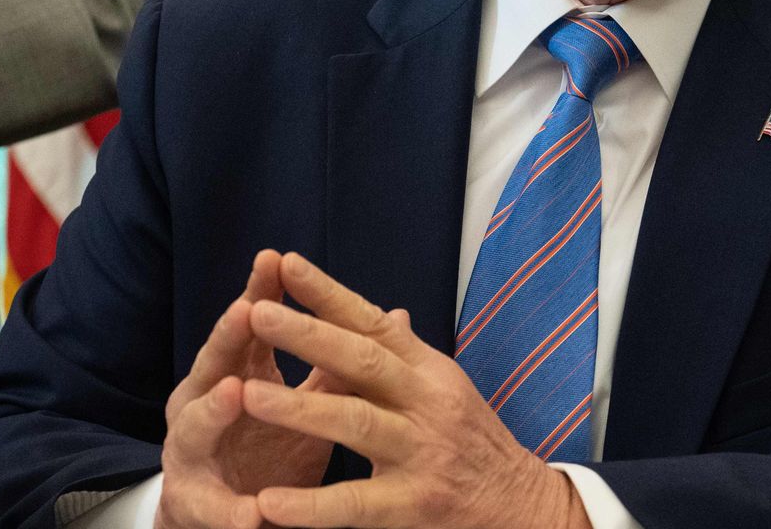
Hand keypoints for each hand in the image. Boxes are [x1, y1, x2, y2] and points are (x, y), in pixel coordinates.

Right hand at [156, 250, 346, 528]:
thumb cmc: (269, 445)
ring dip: (215, 408)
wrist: (229, 514)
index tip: (277, 258)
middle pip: (214, 364)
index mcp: (235, 374)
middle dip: (228, 337)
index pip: (249, 327)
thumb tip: (392, 320)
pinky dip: (230, 509)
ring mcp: (193, 454)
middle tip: (247, 310)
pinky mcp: (195, 505)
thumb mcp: (309, 403)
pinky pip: (213, 508)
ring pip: (197, 427)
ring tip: (235, 391)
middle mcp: (204, 405)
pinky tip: (251, 511)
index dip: (261, 293)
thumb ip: (338, 363)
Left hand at [239, 253, 592, 528]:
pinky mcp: (414, 504)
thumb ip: (406, 356)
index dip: (330, 295)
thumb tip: (381, 311)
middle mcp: (428, 402)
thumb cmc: (473, 442)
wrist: (521, 506)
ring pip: (356, 423)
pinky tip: (269, 502)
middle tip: (256, 313)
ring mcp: (422, 453)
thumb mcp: (445, 388)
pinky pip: (354, 504)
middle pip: (362, 361)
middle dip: (307, 335)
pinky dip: (310, 506)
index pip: (374, 323)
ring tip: (249, 395)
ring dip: (300, 407)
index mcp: (428, 370)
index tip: (286, 265)